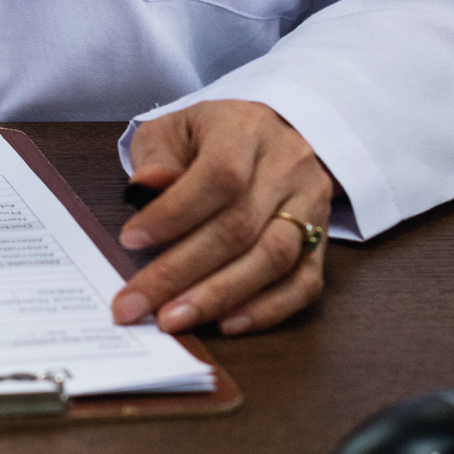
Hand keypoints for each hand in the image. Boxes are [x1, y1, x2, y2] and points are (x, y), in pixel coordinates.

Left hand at [113, 101, 332, 335]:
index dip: (174, 214)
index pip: (218, 176)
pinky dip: (267, 310)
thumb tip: (146, 186)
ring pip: (273, 259)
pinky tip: (227, 324)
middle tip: (138, 303)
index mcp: (246, 130)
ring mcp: (310, 204)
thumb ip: (157, 157)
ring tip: (175, 319)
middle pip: (240, 227)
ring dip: (220, 297)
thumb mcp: (174, 129)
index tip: (131, 240)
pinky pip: (304, 283)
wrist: (270, 134)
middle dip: (182, 272)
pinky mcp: (322, 239)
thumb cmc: (212, 136)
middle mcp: (287, 166)